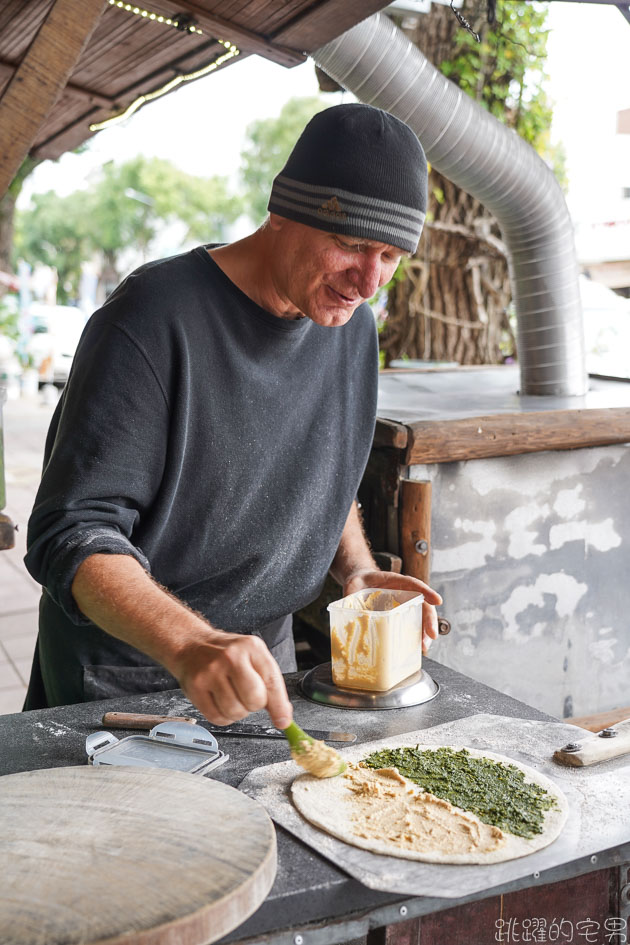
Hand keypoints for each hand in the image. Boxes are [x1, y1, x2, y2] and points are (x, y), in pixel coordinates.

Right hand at [174, 631, 293, 729]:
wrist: (192, 645)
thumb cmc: (226, 654)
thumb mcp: (253, 657)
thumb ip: (270, 683)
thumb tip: (282, 714)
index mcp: (251, 647)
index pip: (272, 681)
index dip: (279, 706)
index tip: (283, 721)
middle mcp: (231, 657)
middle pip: (254, 700)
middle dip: (254, 705)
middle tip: (247, 696)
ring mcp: (211, 671)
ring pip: (235, 712)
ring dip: (237, 712)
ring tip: (232, 696)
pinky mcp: (195, 687)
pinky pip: (216, 718)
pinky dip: (222, 717)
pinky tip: (220, 702)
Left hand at [343, 569, 441, 654]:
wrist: (361, 583)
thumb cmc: (360, 582)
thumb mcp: (354, 584)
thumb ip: (351, 594)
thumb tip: (347, 610)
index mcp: (396, 582)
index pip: (414, 584)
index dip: (427, 592)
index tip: (438, 601)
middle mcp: (404, 594)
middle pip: (422, 605)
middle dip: (429, 620)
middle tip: (431, 635)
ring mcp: (404, 606)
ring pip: (420, 618)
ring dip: (424, 633)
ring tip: (423, 647)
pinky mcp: (400, 616)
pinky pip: (411, 625)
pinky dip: (415, 636)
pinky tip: (415, 648)